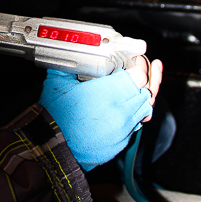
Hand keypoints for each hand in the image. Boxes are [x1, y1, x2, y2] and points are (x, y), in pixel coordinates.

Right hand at [39, 61, 162, 170]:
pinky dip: (135, 112)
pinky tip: (128, 104)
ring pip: (146, 109)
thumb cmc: (55, 117)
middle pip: (148, 92)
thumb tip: (75, 55)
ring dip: (143, 96)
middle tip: (143, 68)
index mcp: (109, 93)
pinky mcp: (121, 141)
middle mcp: (121, 111)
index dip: (140, 65)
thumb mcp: (59, 83)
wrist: (52, 146)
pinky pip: (136, 123)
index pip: (140, 76)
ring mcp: (123, 129)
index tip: (136, 60)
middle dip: (147, 78)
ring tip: (142, 85)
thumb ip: (71, 65)